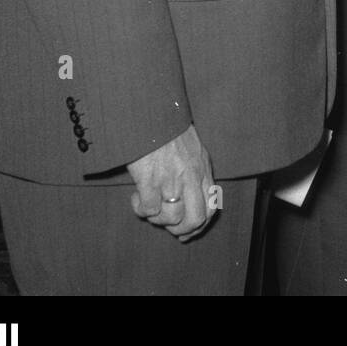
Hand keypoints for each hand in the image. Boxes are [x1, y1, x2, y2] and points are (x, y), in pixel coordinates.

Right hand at [128, 124, 215, 240]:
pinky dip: (140, 209)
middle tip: (167, 225)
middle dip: (180, 230)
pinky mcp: (149, 179)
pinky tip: (136, 196)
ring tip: (149, 204)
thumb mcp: (193, 149)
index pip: (211, 207)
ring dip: (157, 218)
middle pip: (195, 219)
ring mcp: (170, 178)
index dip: (198, 226)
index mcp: (202, 168)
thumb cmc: (169, 131)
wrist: (150, 113)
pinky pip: (148, 209)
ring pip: (171, 218)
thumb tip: (192, 202)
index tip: (185, 232)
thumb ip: (195, 173)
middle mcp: (190, 176)